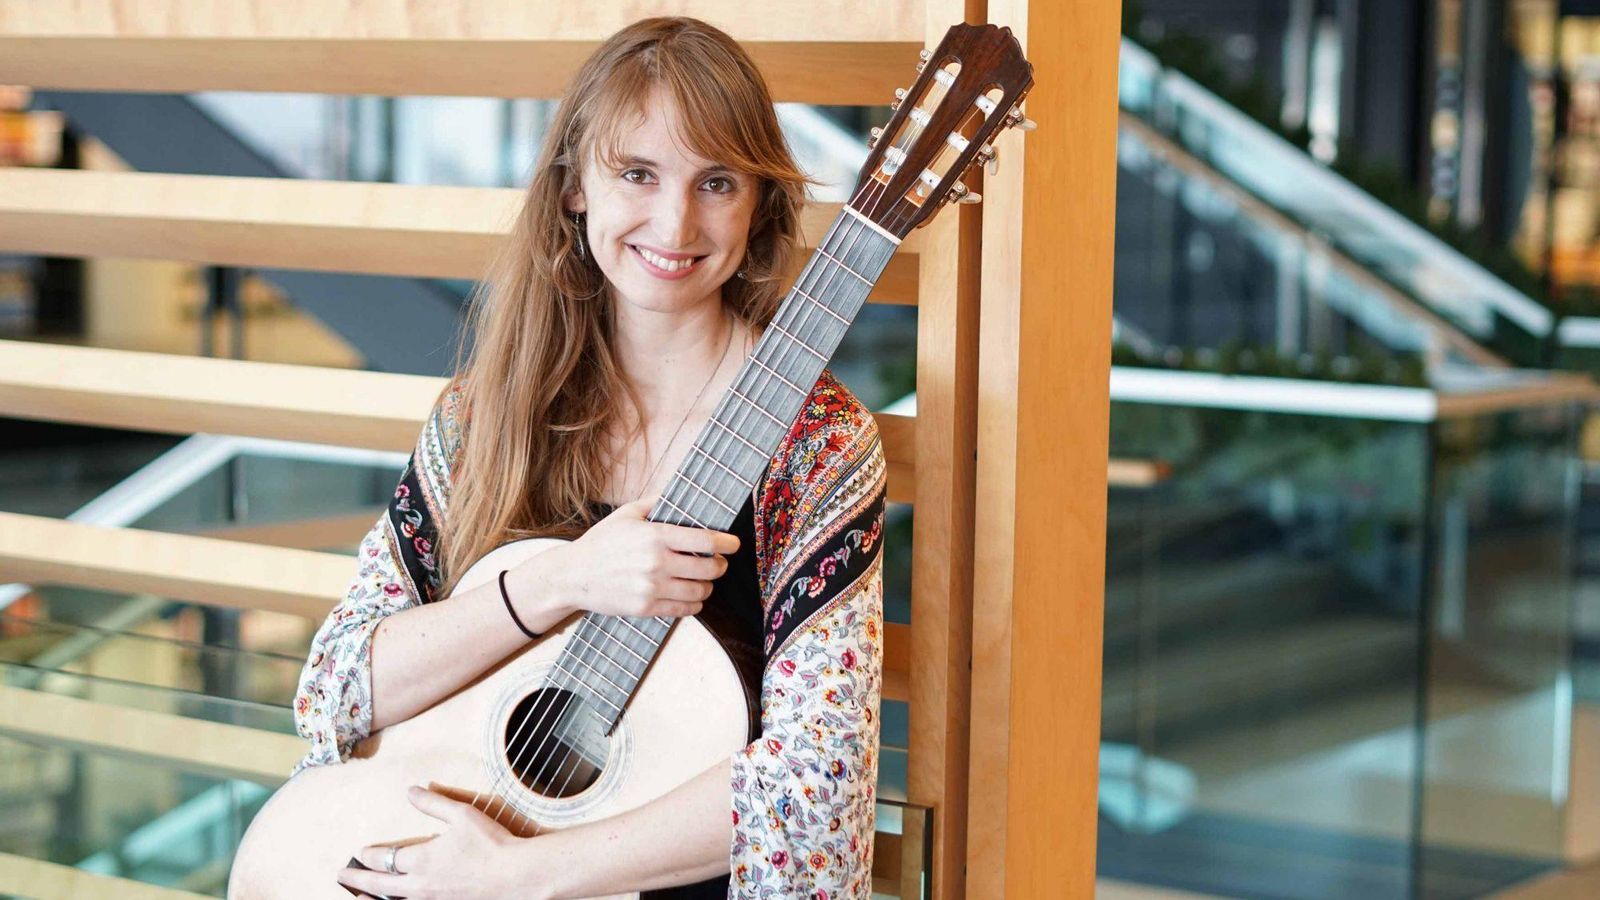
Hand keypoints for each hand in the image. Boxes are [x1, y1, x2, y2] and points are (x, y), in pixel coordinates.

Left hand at [338, 786, 537, 899]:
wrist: (515, 876)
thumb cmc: (491, 844)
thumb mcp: (462, 815)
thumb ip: (433, 803)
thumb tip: (411, 791)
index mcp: (421, 859)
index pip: (384, 858)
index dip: (369, 855)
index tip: (359, 852)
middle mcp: (419, 884)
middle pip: (378, 884)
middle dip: (357, 879)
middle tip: (342, 875)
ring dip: (370, 899)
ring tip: (357, 897)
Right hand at [515, 497, 738, 620]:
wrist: (573, 576)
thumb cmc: (601, 542)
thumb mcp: (626, 514)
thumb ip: (656, 503)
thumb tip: (681, 493)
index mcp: (655, 536)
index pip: (705, 541)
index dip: (727, 543)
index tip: (734, 544)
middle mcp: (656, 563)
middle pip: (709, 568)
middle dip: (719, 566)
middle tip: (718, 564)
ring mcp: (652, 588)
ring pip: (700, 591)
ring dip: (707, 586)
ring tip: (703, 581)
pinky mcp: (646, 608)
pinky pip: (684, 609)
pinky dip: (694, 604)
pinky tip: (691, 597)